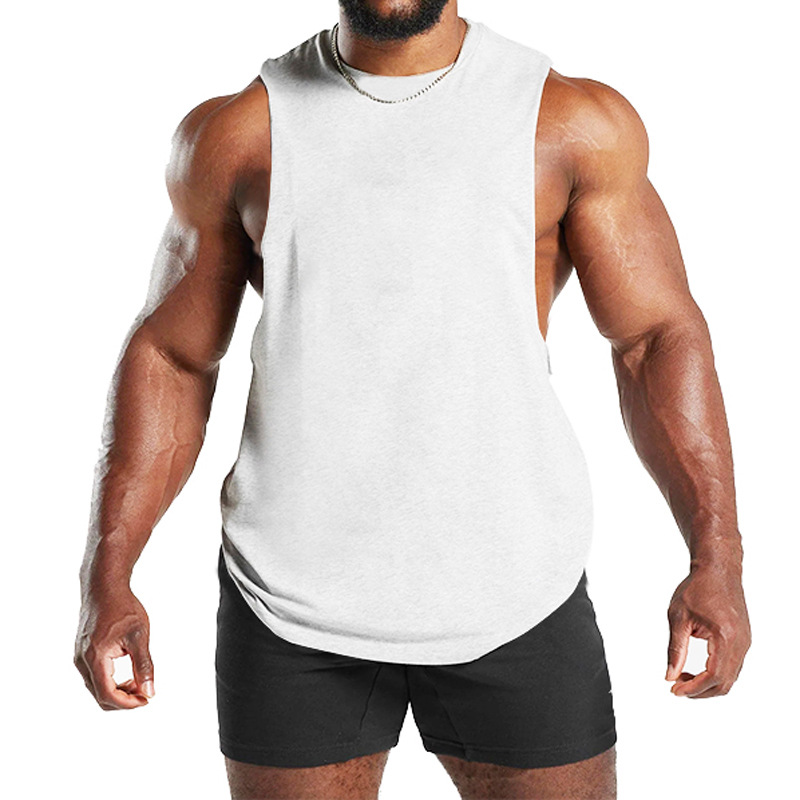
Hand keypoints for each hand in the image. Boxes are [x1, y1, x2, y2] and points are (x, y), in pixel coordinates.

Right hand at [74, 584, 154, 709]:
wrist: (104, 587)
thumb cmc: (123, 607)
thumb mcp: (139, 636)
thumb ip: (144, 665)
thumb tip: (149, 692)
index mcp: (95, 658)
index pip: (107, 694)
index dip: (128, 703)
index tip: (147, 699)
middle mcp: (82, 661)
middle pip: (100, 696)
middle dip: (124, 700)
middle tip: (146, 692)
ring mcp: (79, 657)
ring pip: (96, 688)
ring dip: (118, 691)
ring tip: (139, 682)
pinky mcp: (82, 653)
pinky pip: (95, 677)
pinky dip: (111, 682)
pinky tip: (128, 675)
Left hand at [665, 563, 750, 697]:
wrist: (718, 570)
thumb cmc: (697, 589)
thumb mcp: (678, 617)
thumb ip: (675, 649)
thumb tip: (670, 676)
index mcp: (725, 637)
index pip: (714, 676)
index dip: (694, 688)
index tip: (675, 690)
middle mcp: (741, 643)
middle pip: (724, 683)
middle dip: (700, 691)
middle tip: (677, 687)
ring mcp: (746, 643)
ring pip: (730, 677)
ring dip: (708, 684)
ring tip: (683, 677)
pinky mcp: (744, 640)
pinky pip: (733, 667)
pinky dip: (716, 674)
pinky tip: (697, 669)